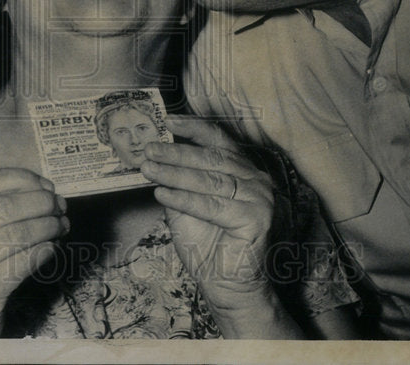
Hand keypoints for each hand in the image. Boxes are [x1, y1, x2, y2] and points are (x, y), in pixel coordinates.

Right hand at [0, 168, 66, 337]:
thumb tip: (40, 190)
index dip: (22, 178)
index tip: (45, 184)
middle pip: (5, 206)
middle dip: (41, 202)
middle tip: (59, 206)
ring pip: (17, 233)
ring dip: (48, 226)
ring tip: (61, 226)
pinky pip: (24, 262)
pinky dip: (44, 250)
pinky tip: (52, 248)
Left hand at [140, 114, 301, 337]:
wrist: (228, 288)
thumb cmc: (209, 248)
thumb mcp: (187, 207)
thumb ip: (178, 181)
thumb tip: (154, 156)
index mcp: (245, 172)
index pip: (219, 141)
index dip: (193, 128)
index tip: (167, 122)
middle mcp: (258, 181)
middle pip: (212, 159)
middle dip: (175, 153)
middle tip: (148, 149)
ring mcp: (261, 199)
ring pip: (210, 180)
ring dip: (174, 173)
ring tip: (148, 169)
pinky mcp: (257, 219)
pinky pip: (212, 205)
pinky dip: (184, 199)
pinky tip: (162, 194)